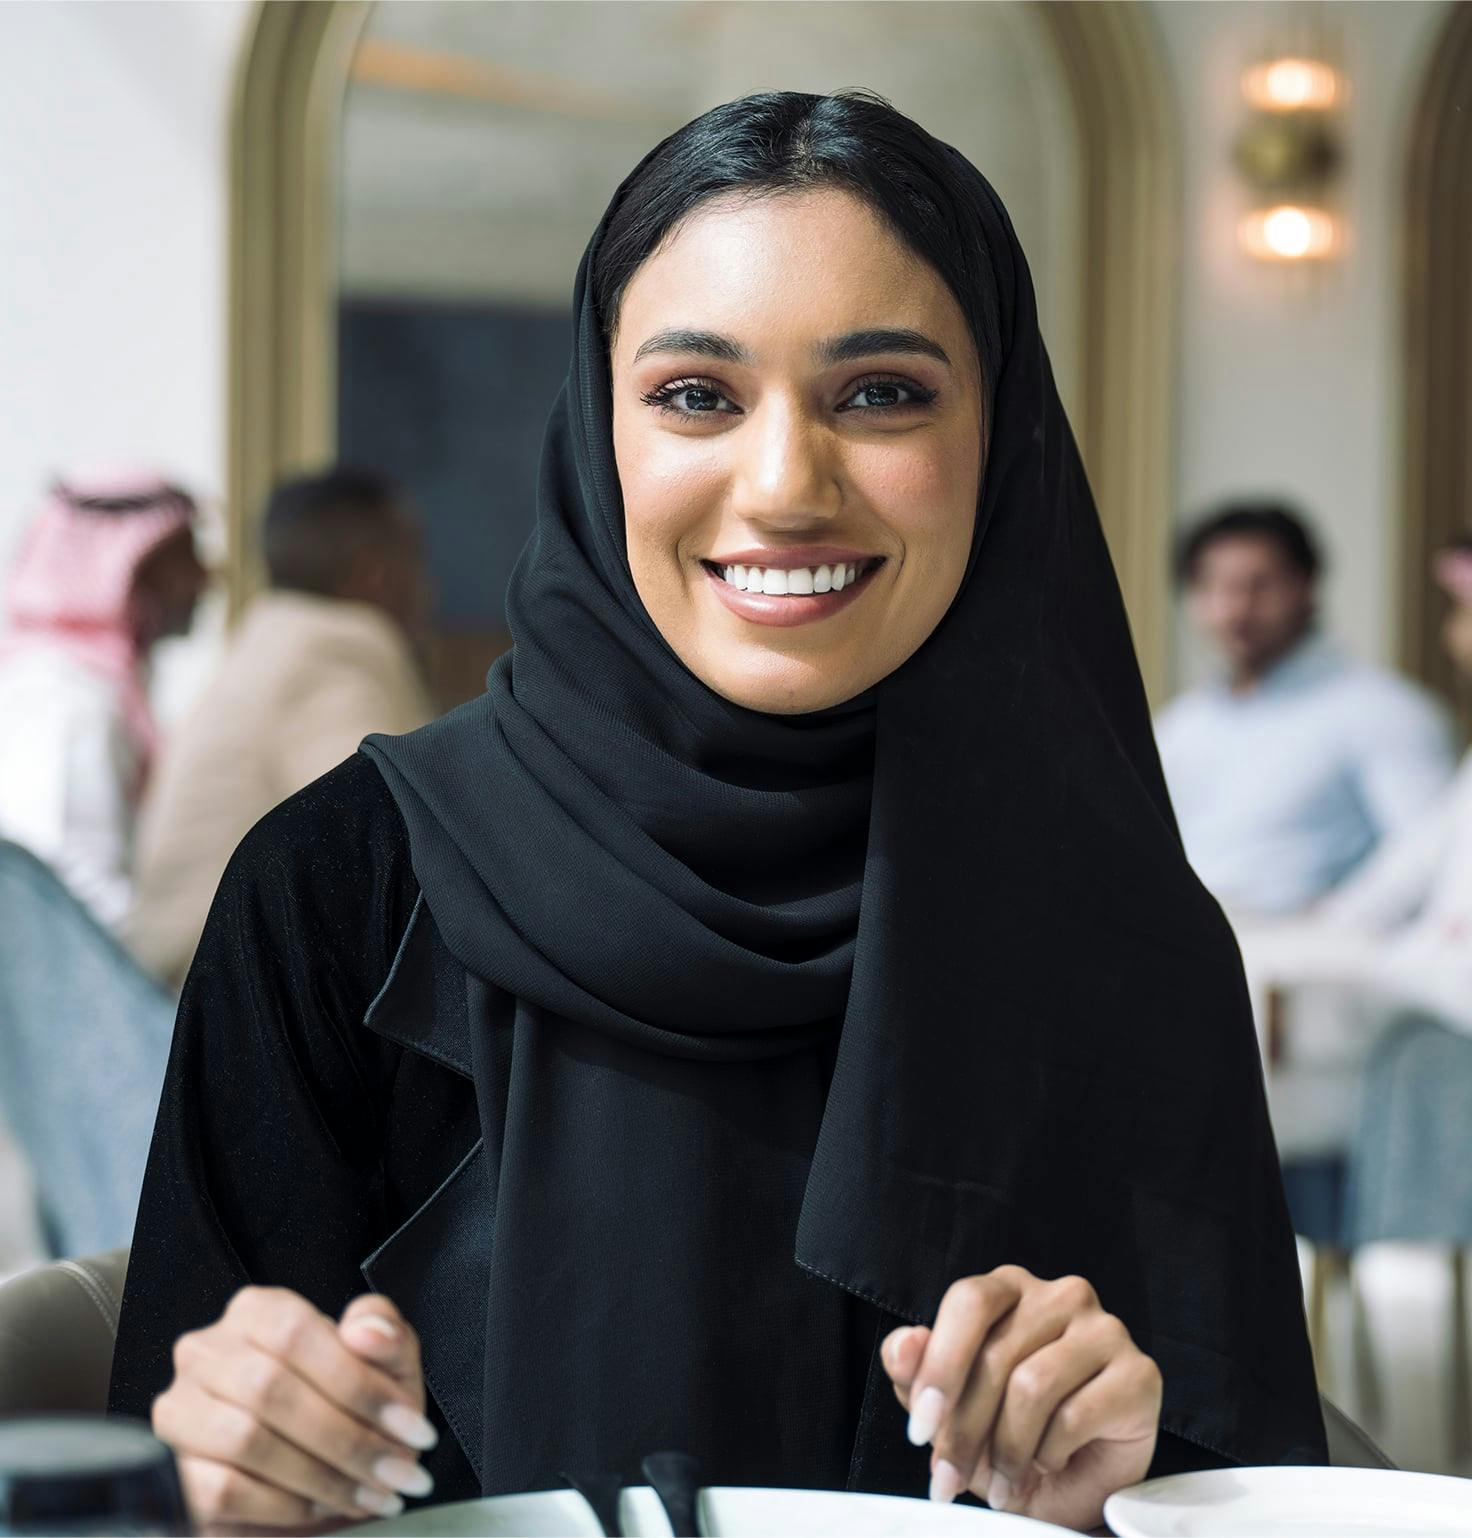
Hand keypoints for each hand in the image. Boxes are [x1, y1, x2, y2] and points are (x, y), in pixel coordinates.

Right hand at [152, 1288, 438, 1534]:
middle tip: (397, 1471)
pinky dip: (282, 1505)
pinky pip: (221, 1490)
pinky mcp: (173, 1468)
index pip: (297, 1335)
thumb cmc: (352, 1404)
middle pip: (270, 1390)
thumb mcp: (386, 1361)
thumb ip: (386, 1332)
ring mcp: (180, 1410)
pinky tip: (321, 1507)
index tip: (409, 1428)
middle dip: (347, 1440)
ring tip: (369, 1494)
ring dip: (320, 1476)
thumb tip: (367, 1333)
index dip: (358, 1385)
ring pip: (245, 1440)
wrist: (324, 1464)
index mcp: (258, 1311)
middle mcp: (208, 1351)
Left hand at [881, 1266, 1160, 1532]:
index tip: (919, 1427)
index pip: (968, 1301)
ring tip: (1000, 1484)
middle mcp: (1061, 1294)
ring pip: (1033, 1386)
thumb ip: (918, 1373)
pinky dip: (1048, 1454)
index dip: (940, 1364)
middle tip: (947, 1480)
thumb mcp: (952, 1407)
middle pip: (997, 1353)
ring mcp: (1105, 1329)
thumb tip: (903, 1347)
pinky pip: (1075, 1415)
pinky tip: (1045, 1465)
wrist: (1077, 1484)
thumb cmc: (1009, 1433)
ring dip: (1006, 1450)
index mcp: (1010, 1286)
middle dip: (963, 1429)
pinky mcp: (1140, 1373)